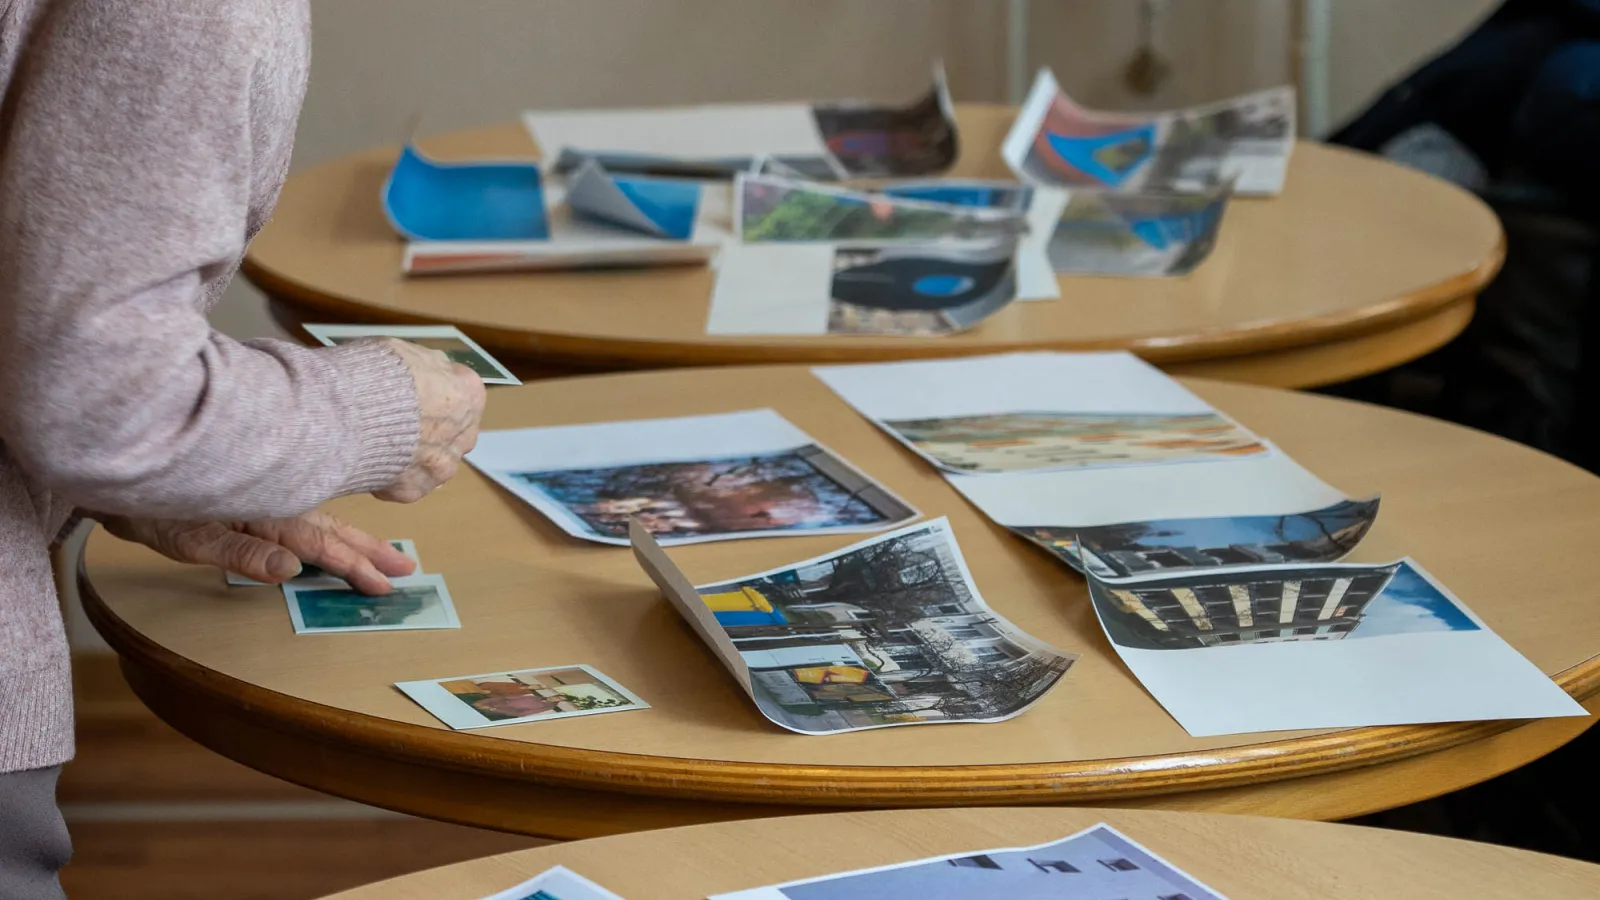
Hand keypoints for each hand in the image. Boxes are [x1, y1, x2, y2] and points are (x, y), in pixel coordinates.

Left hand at [101, 510, 417, 594]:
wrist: (119, 459)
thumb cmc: (146, 500)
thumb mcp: (187, 533)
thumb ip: (241, 549)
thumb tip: (291, 566)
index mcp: (263, 508)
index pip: (319, 543)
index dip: (354, 565)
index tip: (384, 583)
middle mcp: (271, 499)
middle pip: (330, 530)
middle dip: (368, 552)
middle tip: (405, 569)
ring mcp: (263, 496)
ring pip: (321, 519)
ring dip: (355, 540)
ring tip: (388, 554)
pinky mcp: (251, 497)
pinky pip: (303, 512)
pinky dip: (329, 525)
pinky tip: (339, 534)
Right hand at [376, 337, 485, 503]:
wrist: (347, 415)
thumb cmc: (376, 375)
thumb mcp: (407, 352)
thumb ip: (429, 365)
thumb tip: (436, 369)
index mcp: (468, 394)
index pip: (462, 391)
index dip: (435, 389)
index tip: (414, 391)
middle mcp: (465, 434)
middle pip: (452, 430)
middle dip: (430, 426)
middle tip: (396, 419)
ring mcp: (441, 466)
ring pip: (433, 460)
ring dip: (414, 453)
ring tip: (379, 442)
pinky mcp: (415, 489)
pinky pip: (406, 482)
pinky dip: (391, 474)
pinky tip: (369, 459)